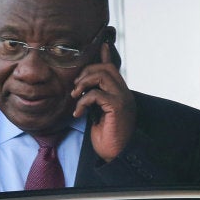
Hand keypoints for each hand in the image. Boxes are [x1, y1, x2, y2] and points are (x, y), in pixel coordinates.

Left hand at [71, 43, 135, 161]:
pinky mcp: (117, 107)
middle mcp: (124, 94)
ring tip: (75, 97)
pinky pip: (96, 94)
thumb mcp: (98, 115)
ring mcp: (123, 99)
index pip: (113, 69)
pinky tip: (78, 113)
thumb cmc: (107, 138)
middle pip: (105, 68)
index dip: (105, 56)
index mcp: (120, 94)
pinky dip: (83, 102)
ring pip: (102, 75)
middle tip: (75, 89)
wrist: (116, 155)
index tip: (102, 44)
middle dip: (86, 73)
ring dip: (83, 83)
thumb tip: (84, 92)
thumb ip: (94, 101)